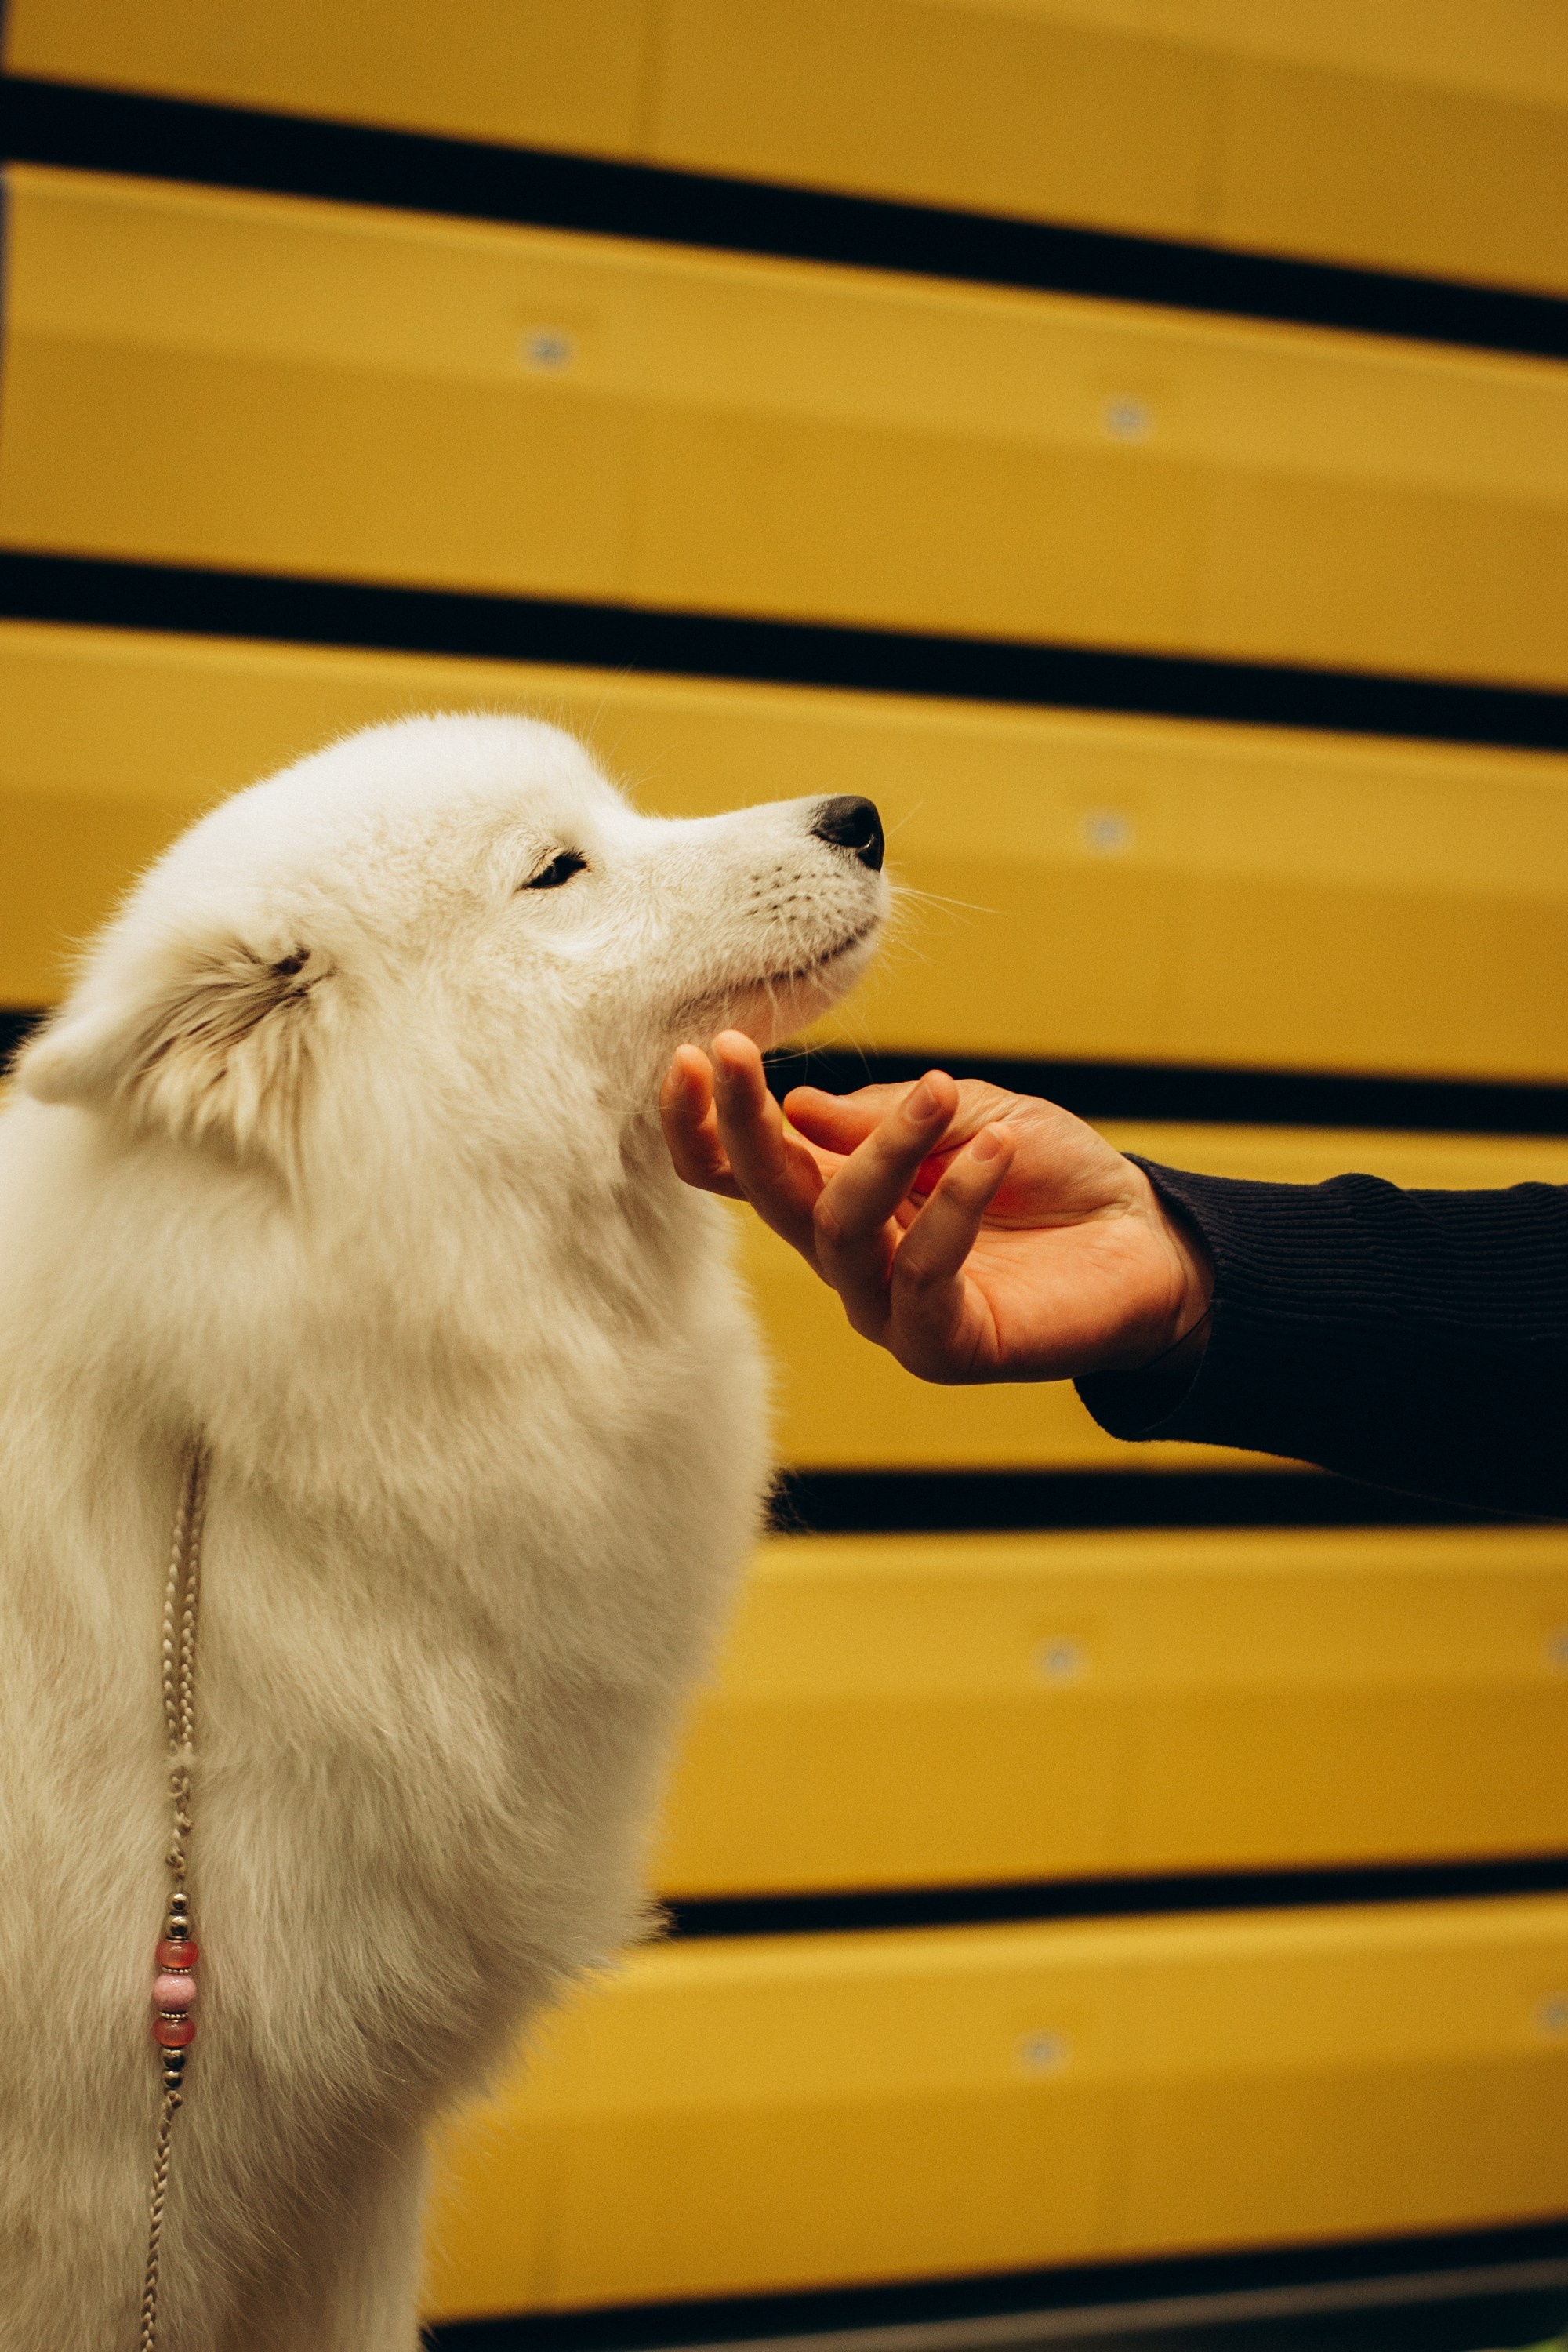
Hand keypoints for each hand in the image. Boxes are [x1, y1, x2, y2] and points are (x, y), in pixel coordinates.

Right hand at [659, 1032, 1212, 1385]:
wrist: (1148, 1243)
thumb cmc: (1053, 1175)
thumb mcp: (968, 1114)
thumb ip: (884, 1116)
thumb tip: (797, 1106)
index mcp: (843, 1198)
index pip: (747, 1172)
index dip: (705, 1125)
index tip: (692, 1054)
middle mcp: (850, 1260)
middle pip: (769, 1197)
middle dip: (742, 1124)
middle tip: (731, 1053)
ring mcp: (889, 1310)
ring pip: (840, 1228)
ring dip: (883, 1150)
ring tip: (941, 1095)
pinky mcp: (942, 1347)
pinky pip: (923, 1271)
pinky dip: (954, 1203)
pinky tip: (994, 1151)